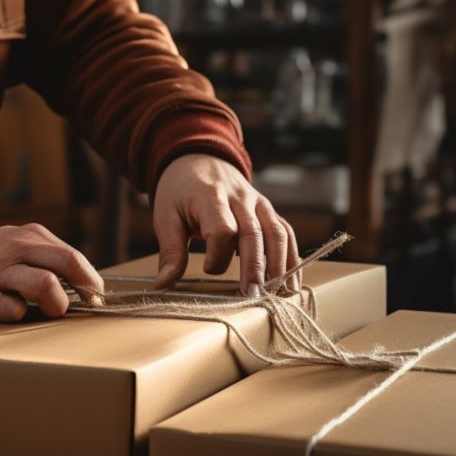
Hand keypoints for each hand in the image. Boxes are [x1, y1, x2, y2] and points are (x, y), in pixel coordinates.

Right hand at [0, 224, 104, 321]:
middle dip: (83, 289)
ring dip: (56, 304)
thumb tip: (87, 285)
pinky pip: (11, 309)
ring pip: (45, 285)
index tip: (97, 299)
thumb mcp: (18, 246)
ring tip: (50, 311)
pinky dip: (19, 314)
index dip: (91, 281)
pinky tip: (12, 311)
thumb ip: (48, 258)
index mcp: (31, 236)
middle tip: (85, 307)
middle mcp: (17, 249)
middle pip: (67, 263)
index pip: (74, 257)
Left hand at [153, 154, 299, 293]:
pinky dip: (292, 257)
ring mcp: (258, 203)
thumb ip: (170, 251)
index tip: (208, 270)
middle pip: (253, 234)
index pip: (222, 229)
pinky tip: (291, 282)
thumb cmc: (180, 192)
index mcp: (210, 197)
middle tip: (253, 296)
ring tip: (279, 294)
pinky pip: (285, 232)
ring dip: (280, 264)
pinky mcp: (267, 210)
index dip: (218, 255)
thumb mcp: (166, 217)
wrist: (198, 158)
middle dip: (255, 267)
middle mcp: (239, 198)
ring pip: (276, 232)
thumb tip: (163, 285)